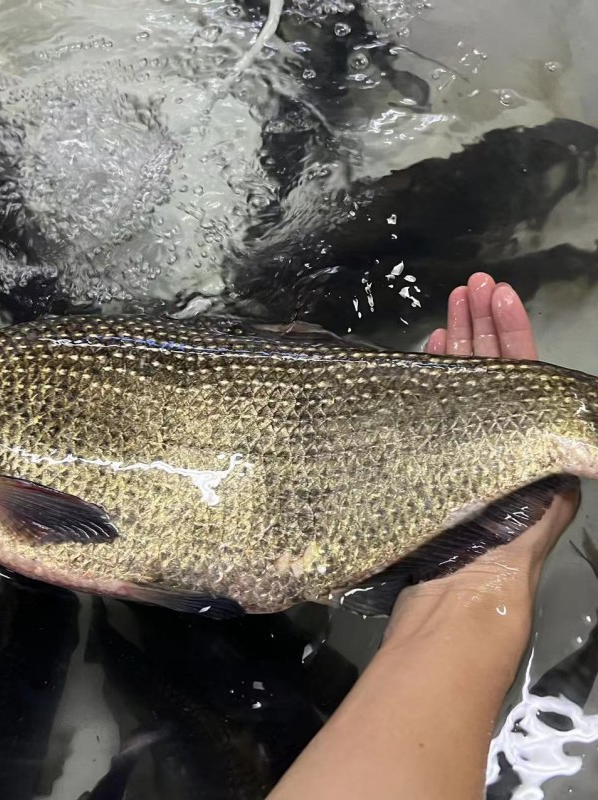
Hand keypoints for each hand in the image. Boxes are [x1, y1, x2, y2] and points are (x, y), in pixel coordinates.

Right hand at [388, 274, 579, 642]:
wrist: (459, 592)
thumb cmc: (504, 541)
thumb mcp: (549, 491)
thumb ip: (564, 449)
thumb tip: (587, 425)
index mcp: (535, 442)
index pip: (526, 371)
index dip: (512, 330)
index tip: (498, 293)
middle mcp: (501, 438)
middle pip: (493, 369)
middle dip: (483, 323)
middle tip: (471, 285)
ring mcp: (463, 445)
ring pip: (462, 383)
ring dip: (457, 341)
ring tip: (450, 303)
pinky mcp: (431, 456)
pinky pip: (433, 408)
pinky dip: (432, 377)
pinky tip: (427, 350)